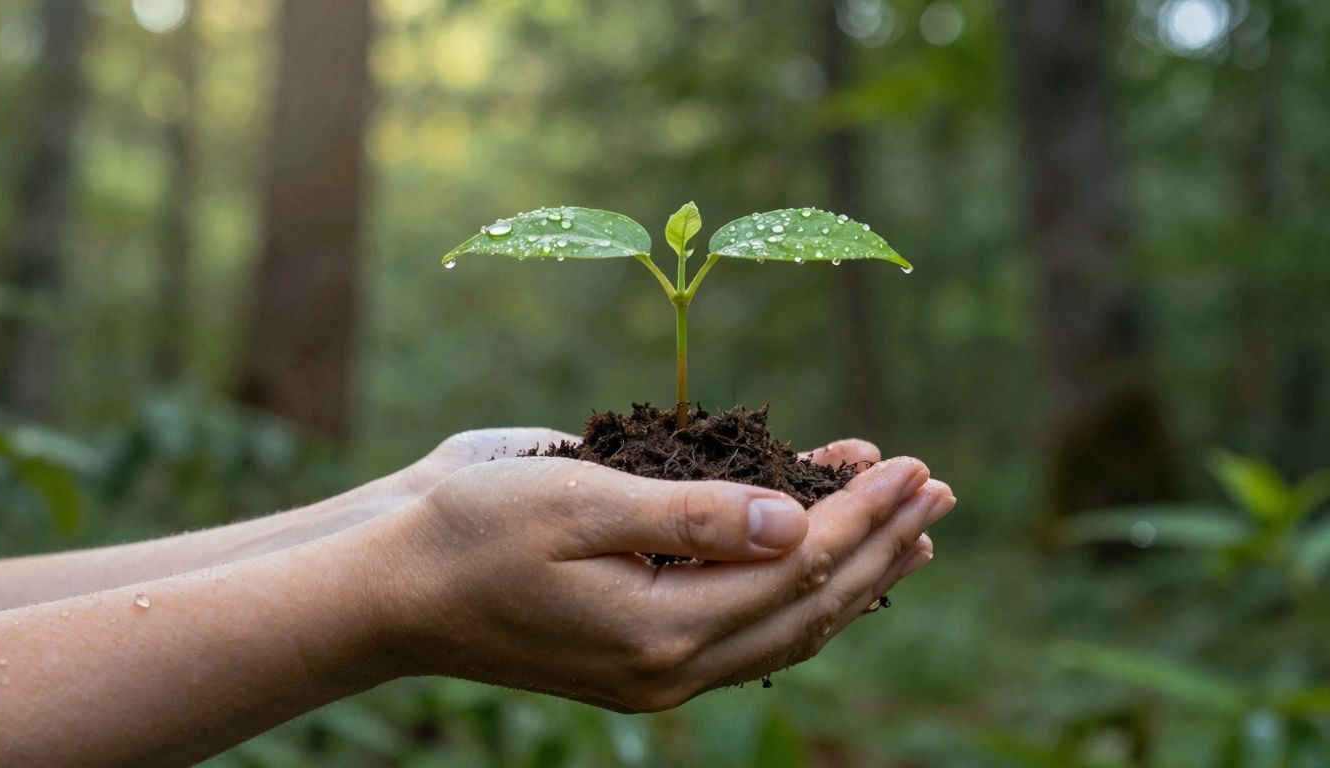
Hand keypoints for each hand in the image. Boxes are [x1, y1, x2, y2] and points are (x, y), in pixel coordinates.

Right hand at [364, 446, 953, 711]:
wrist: (389, 590)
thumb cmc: (468, 531)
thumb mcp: (576, 501)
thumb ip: (690, 516)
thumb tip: (794, 523)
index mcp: (660, 629)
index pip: (797, 571)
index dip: (862, 515)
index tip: (913, 465)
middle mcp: (670, 665)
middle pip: (809, 608)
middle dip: (880, 545)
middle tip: (940, 491)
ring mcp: (656, 670)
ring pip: (784, 627)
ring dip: (853, 575)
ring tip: (911, 529)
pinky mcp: (638, 655)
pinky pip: (743, 628)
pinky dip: (793, 590)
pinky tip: (818, 559)